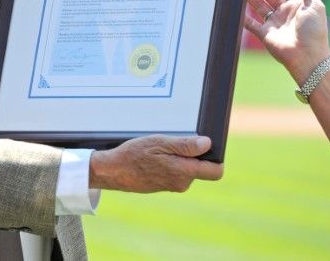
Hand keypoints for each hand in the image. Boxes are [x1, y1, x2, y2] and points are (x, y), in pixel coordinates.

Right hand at [89, 135, 222, 192]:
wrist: (113, 171)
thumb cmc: (134, 155)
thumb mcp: (160, 143)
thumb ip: (185, 145)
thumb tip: (207, 144)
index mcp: (184, 172)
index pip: (216, 171)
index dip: (215, 157)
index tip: (204, 145)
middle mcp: (182, 183)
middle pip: (200, 167)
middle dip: (191, 154)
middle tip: (171, 143)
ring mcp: (173, 186)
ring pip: (186, 168)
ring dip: (178, 157)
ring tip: (159, 149)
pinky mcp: (164, 186)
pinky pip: (175, 172)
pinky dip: (169, 162)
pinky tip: (153, 157)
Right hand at [244, 0, 329, 82]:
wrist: (307, 57)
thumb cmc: (314, 31)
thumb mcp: (315, 5)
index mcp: (298, 2)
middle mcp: (285, 10)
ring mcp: (274, 21)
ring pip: (258, 3)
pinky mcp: (265, 33)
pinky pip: (250, 22)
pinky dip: (242, 16)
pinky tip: (235, 6)